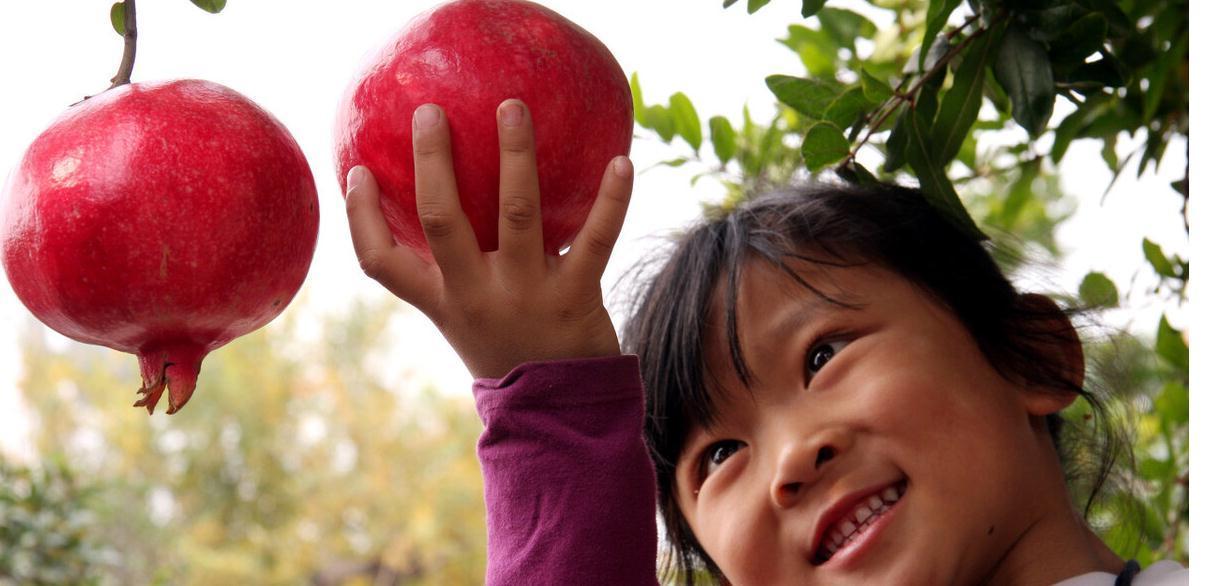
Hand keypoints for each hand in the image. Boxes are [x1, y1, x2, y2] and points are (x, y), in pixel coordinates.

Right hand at [344, 99, 633, 378]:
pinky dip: (611, 198)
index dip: (361, 216)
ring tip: (513, 107)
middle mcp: (476, 295)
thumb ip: (455, 270)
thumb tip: (455, 196)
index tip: (358, 170)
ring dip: (516, 154)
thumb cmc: (510, 348)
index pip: (380, 262)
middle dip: (433, 161)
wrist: (560, 414)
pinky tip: (621, 160)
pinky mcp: (576, 297)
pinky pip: (595, 238)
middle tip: (431, 111)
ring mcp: (526, 294)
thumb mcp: (467, 318)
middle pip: (441, 220)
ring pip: (517, 212)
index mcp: (443, 301)